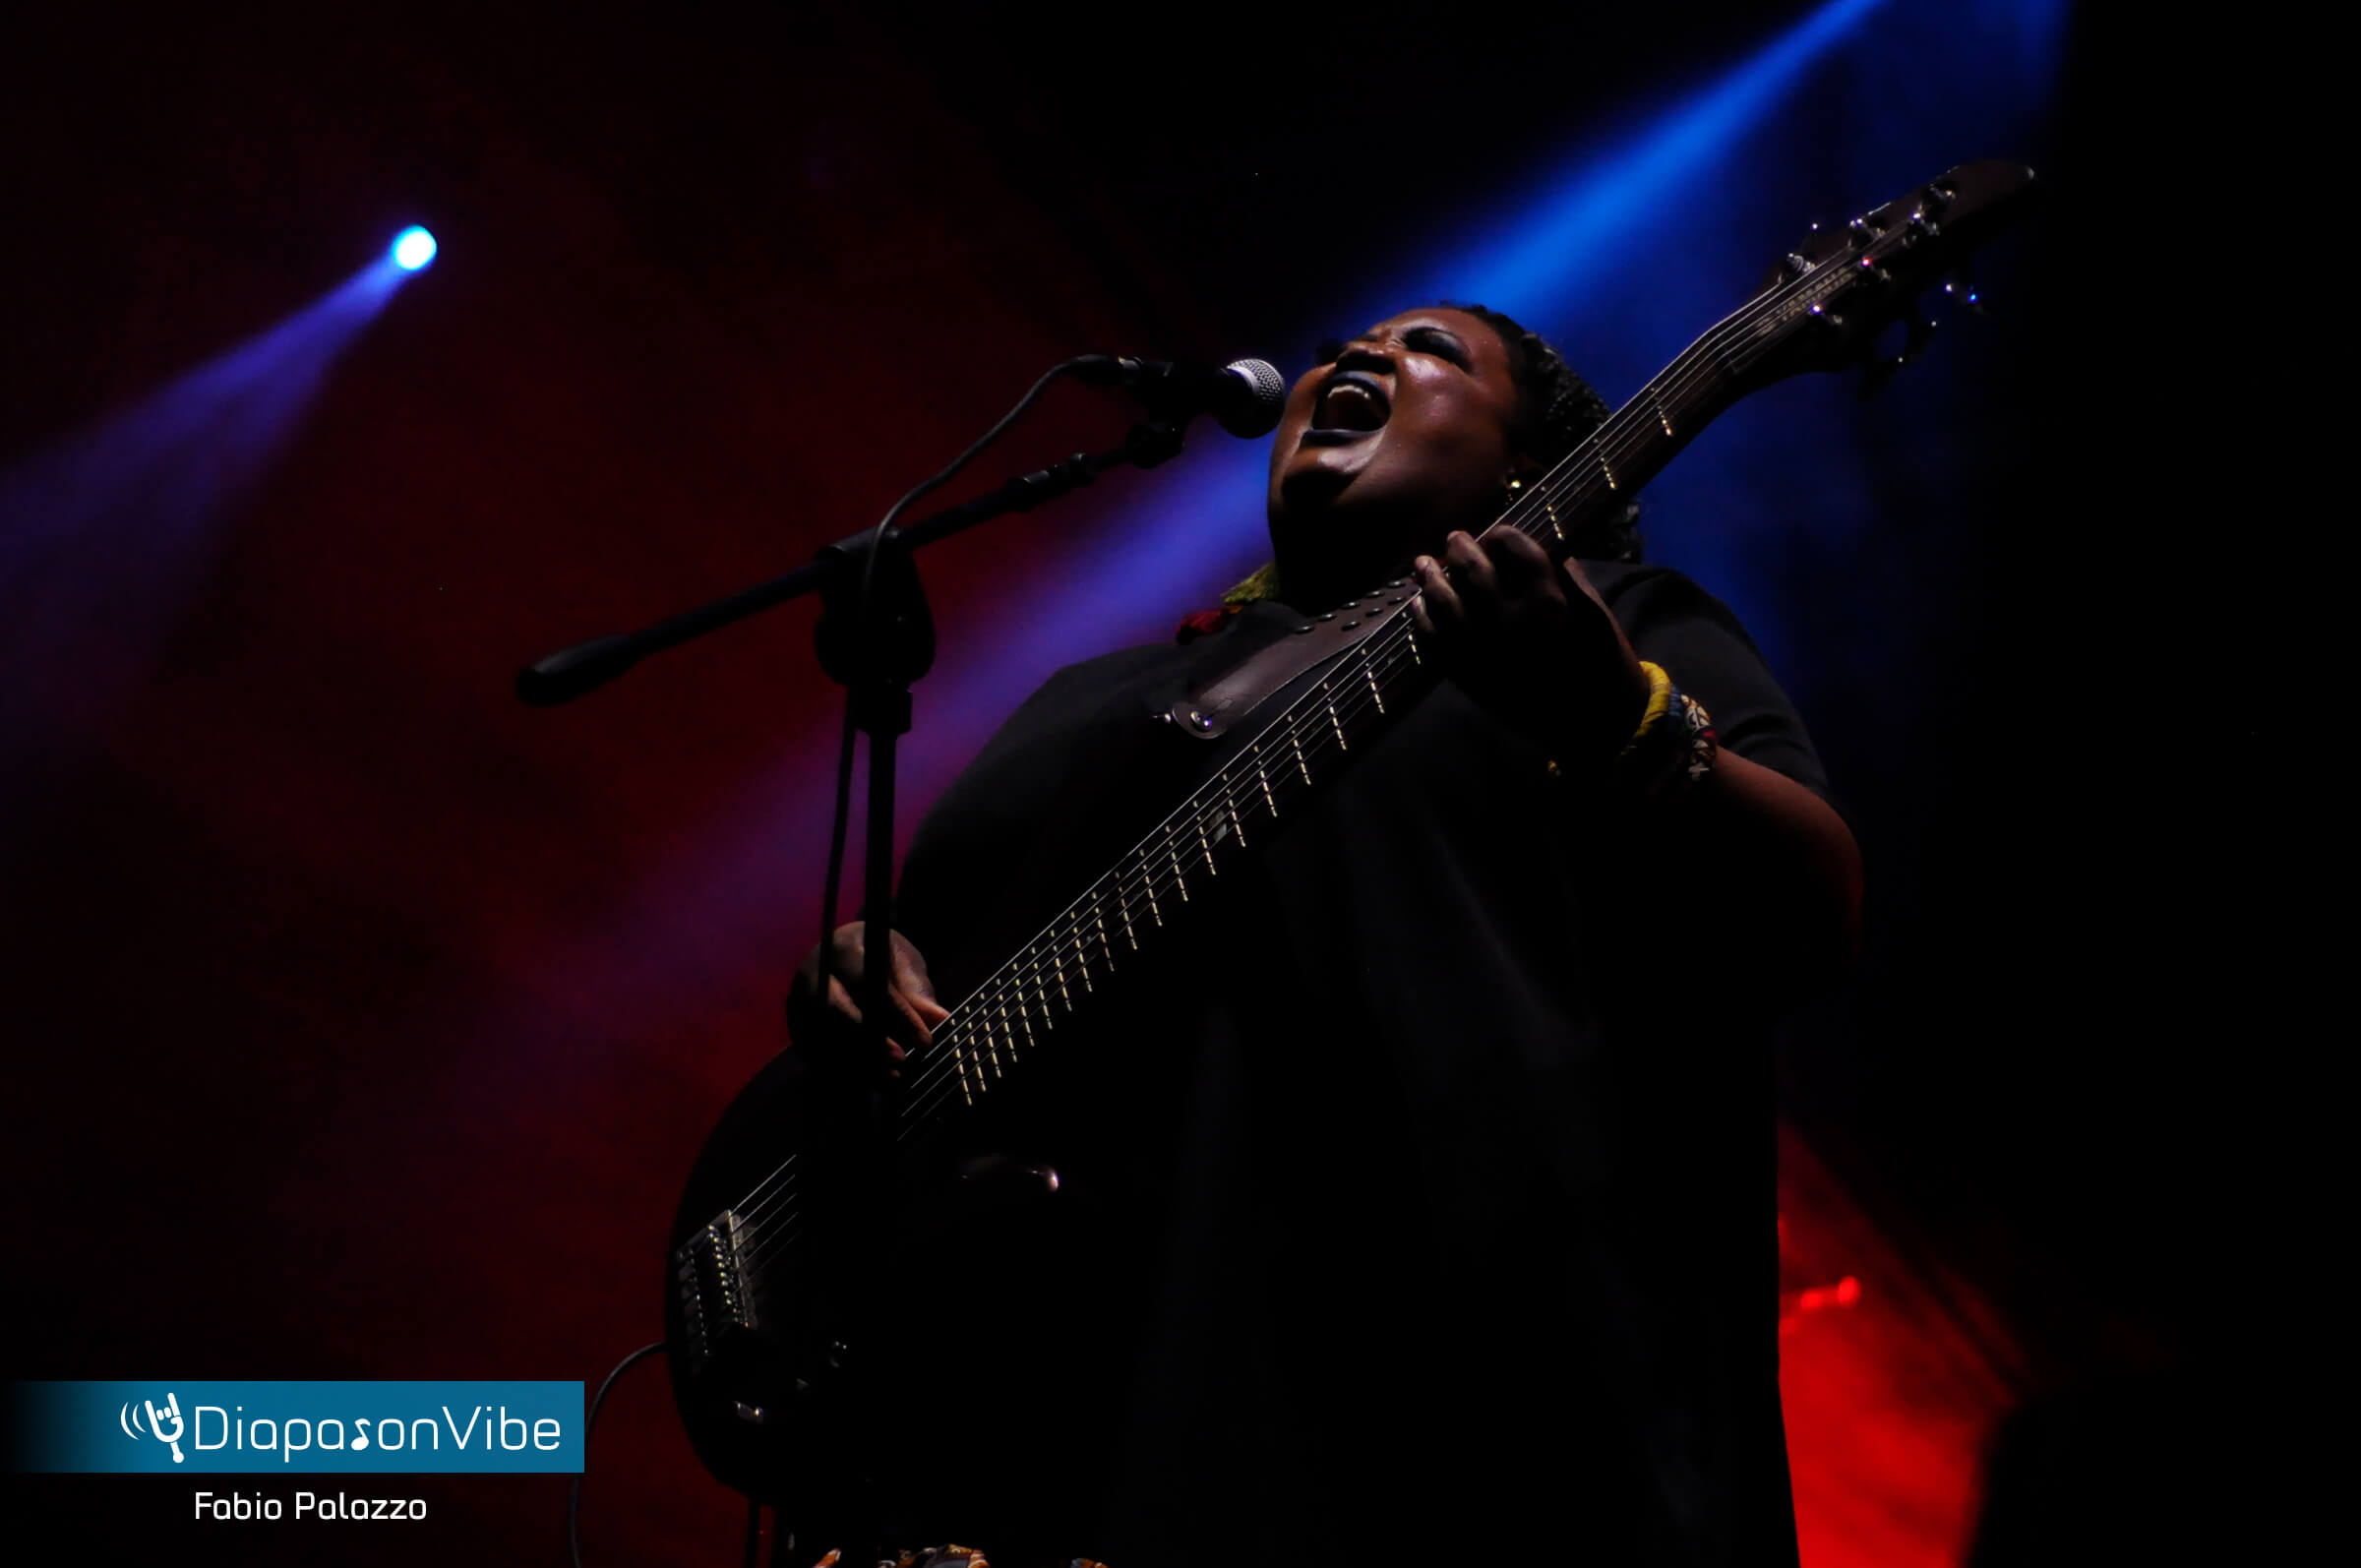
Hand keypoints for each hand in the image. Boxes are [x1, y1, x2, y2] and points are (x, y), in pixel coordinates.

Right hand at [786, 920, 949, 1077]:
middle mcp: (812, 975)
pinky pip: (815, 1055)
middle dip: (868, 1040)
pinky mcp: (796, 1027)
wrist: (845, 954)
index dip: (897, 1014)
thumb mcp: (903, 961)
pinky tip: (871, 1082)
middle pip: (834, 1011)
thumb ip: (916, 989)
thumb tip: (938, 1018)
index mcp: (842, 950)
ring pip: (823, 1038)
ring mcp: (798, 1003)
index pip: (869, 984)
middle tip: (900, 1061)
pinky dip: (843, 1072)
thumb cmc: (879, 956)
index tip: (925, 1041)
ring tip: (892, 1078)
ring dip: (858, 1062)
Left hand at [1409, 529, 1651, 763]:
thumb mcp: (1594, 610)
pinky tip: (1418, 607)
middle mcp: (1511, 622)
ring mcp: (1484, 651)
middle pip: (1472, 570)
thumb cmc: (1601, 660)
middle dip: (1459, 549)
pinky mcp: (1469, 677)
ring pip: (1444, 603)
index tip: (1493, 534)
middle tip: (1454, 539)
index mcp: (1549, 600)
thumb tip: (1532, 545)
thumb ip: (1563, 574)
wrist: (1594, 722)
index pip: (1514, 547)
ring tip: (1423, 565)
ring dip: (1430, 580)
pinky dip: (1422, 621)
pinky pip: (1434, 643)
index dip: (1499, 535)